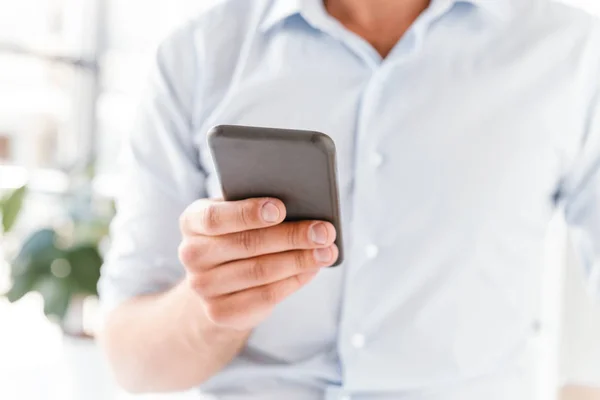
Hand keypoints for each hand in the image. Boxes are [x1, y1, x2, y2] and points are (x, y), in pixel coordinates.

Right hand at [178, 198, 337, 330]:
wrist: (218, 282)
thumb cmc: (238, 234)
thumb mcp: (239, 215)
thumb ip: (258, 206)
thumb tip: (302, 204)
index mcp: (192, 221)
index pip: (216, 217)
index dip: (249, 213)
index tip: (281, 209)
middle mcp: (191, 254)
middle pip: (247, 244)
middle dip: (292, 236)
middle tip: (324, 231)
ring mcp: (202, 286)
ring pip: (260, 271)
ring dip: (300, 260)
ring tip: (327, 251)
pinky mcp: (219, 312)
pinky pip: (265, 296)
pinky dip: (294, 281)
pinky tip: (312, 270)